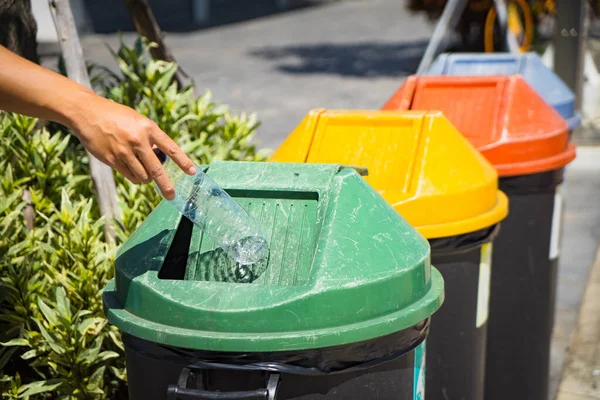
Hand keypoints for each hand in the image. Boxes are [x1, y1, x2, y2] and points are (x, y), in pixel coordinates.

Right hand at [66, 92, 194, 199]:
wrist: (88, 113)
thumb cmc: (117, 117)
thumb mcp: (138, 121)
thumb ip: (151, 138)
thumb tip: (161, 159)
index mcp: (148, 128)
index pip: (171, 148)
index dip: (183, 161)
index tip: (193, 172)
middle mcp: (138, 140)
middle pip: (157, 169)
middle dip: (165, 185)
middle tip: (171, 195)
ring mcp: (124, 151)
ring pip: (142, 176)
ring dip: (146, 179)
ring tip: (144, 172)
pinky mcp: (112, 159)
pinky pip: (129, 176)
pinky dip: (134, 177)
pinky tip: (132, 169)